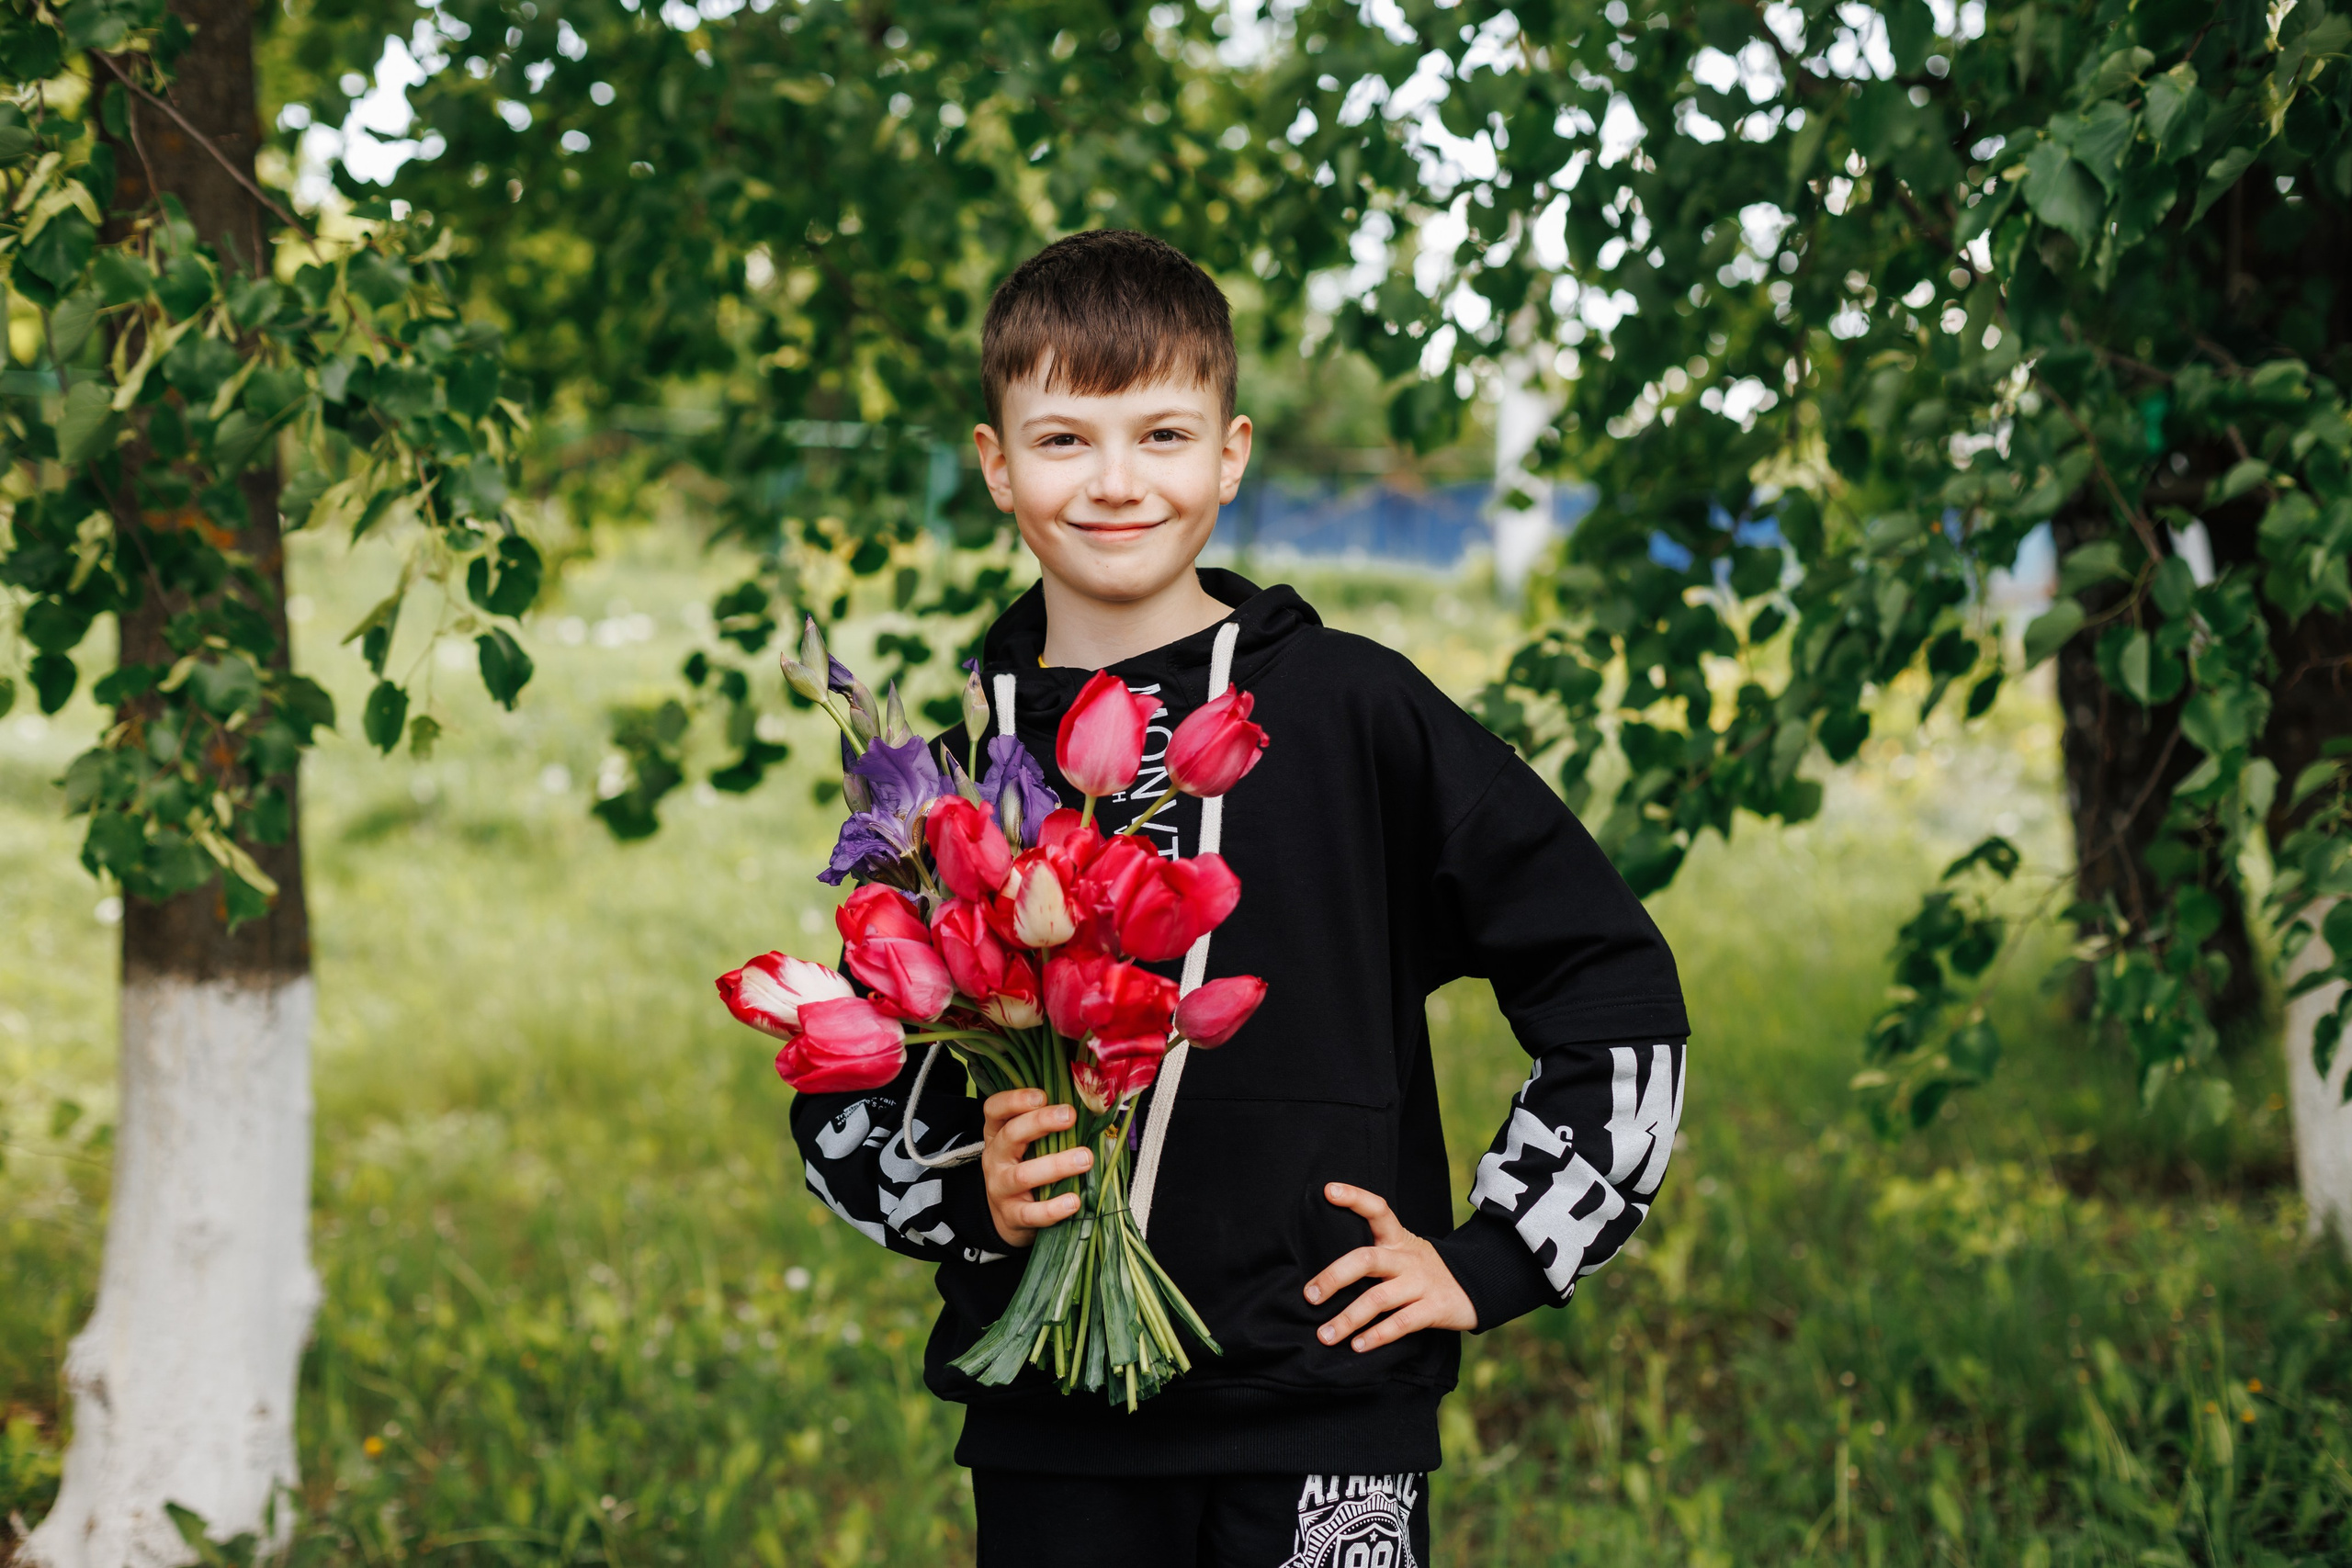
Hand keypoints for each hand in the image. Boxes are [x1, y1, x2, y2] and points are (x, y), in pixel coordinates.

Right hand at [981, 1088, 1092, 1249]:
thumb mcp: (1027, 1144)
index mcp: (997, 1133)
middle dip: (1041, 1122)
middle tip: (1070, 1115)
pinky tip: (1074, 1201)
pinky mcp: (1012, 1216)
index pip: (994, 1109)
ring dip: (1056, 1165)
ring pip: (1023, 1175)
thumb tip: (1090, 1106)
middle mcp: (995, 1158)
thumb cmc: (1027, 1168)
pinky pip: (1031, 1213)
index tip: (1042, 1095)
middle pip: (1011, 1134)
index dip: (1014, 1100)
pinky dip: (1053, 1208)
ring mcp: (1001, 1188)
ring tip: (1085, 1159)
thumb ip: (1047, 1126)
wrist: (1007, 1216)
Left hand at [1303, 1183, 1477, 1350]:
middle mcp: (1408, 1258)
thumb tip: (1325, 1273)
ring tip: (1325, 1335)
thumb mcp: (1406, 1252)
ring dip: (1348, 1319)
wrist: (1478, 1286)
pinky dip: (1377, 1336)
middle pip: (1367, 1260)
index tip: (1329, 1190)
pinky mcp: (1434, 1309)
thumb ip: (1375, 1255)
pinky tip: (1357, 1346)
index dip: (1355, 1198)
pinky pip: (1400, 1324)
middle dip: (1334, 1277)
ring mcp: (1421, 1283)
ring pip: (1378, 1299)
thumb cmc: (1425, 1271)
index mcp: (1399, 1239)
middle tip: (1310, 1296)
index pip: (1378, 1210)